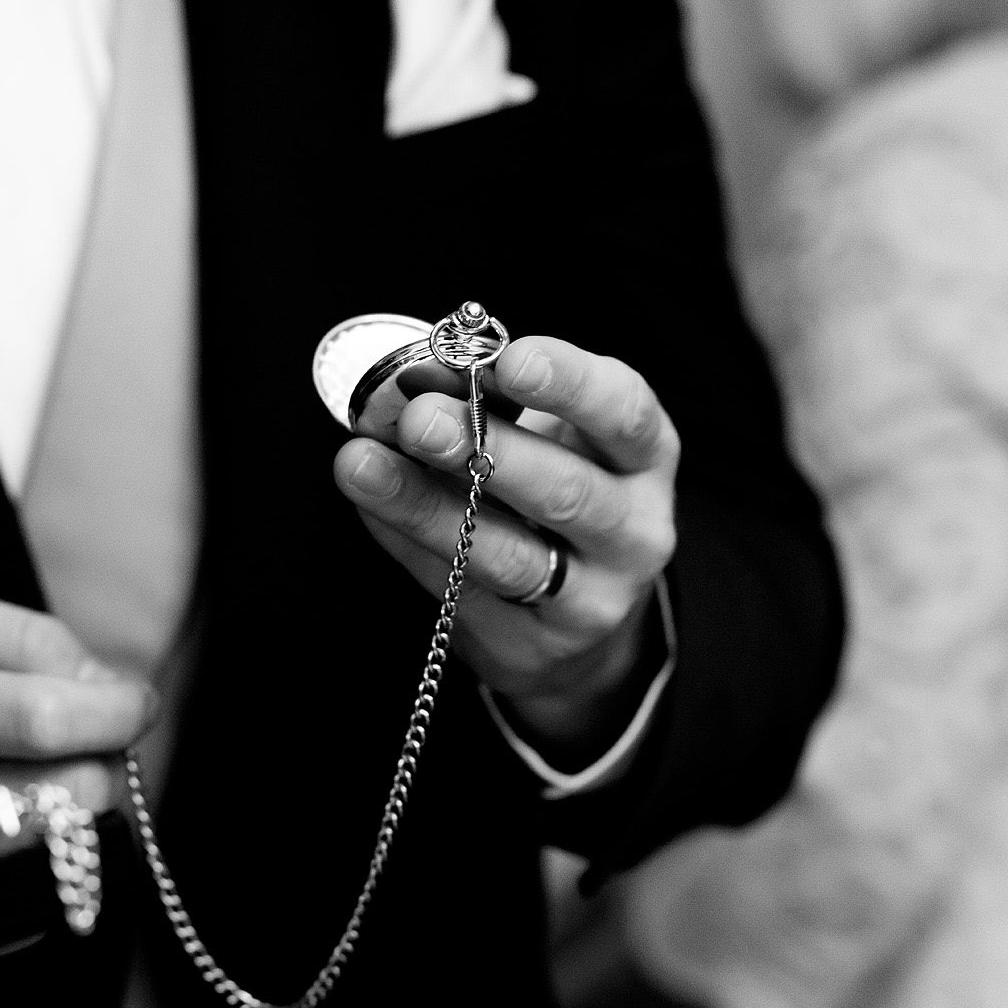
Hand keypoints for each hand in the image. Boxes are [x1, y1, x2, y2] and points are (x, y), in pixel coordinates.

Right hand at [0, 580, 157, 825]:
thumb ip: (32, 639)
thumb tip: (111, 692)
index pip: (44, 720)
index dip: (116, 710)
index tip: (134, 701)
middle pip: (75, 788)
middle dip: (101, 754)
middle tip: (75, 733)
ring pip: (67, 840)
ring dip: (80, 799)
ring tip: (38, 767)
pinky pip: (41, 880)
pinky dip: (52, 842)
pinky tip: (18, 810)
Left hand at [334, 335, 678, 752]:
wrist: (577, 618)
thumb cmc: (558, 490)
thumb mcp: (552, 436)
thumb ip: (495, 403)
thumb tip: (414, 382)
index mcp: (645, 459)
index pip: (625, 414)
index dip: (572, 383)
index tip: (510, 360)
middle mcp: (634, 531)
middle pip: (566, 491)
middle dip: (487, 449)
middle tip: (420, 418)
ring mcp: (591, 598)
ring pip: (508, 553)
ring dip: (427, 506)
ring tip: (362, 464)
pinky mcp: (533, 647)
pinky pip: (461, 593)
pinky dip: (408, 543)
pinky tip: (371, 506)